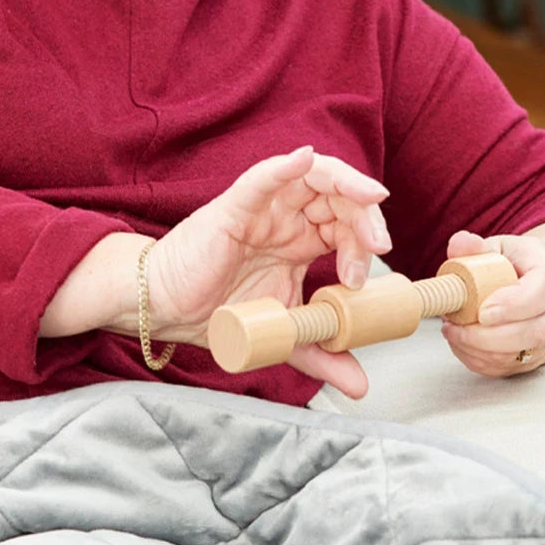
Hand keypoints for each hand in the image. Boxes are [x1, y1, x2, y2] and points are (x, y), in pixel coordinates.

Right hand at [148, 145, 390, 397]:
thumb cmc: (214, 310)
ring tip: (369, 201)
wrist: (166, 311)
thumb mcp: (283, 336)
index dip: (363, 245)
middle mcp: (285, 218)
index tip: (360, 283)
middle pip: (338, 196)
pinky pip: (262, 179)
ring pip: (312, 176)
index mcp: (300, 240)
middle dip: (367, 215)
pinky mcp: (234, 207)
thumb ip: (321, 352)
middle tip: (378, 245)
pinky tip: (305, 158)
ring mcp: (262, 208)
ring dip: (346, 184)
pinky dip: (286, 166)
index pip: (346, 224)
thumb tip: (359, 386)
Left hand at [440, 230, 544, 374]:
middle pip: (532, 332)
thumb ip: (477, 248)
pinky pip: (507, 369)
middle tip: (456, 326)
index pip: (540, 294)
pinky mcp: (533, 359)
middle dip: (489, 336)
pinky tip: (460, 343)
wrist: (543, 289)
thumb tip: (460, 243)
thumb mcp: (502, 248)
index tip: (482, 311)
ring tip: (452, 331)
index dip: (512, 305)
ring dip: (479, 349)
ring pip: (520, 356)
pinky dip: (479, 361)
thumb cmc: (519, 266)